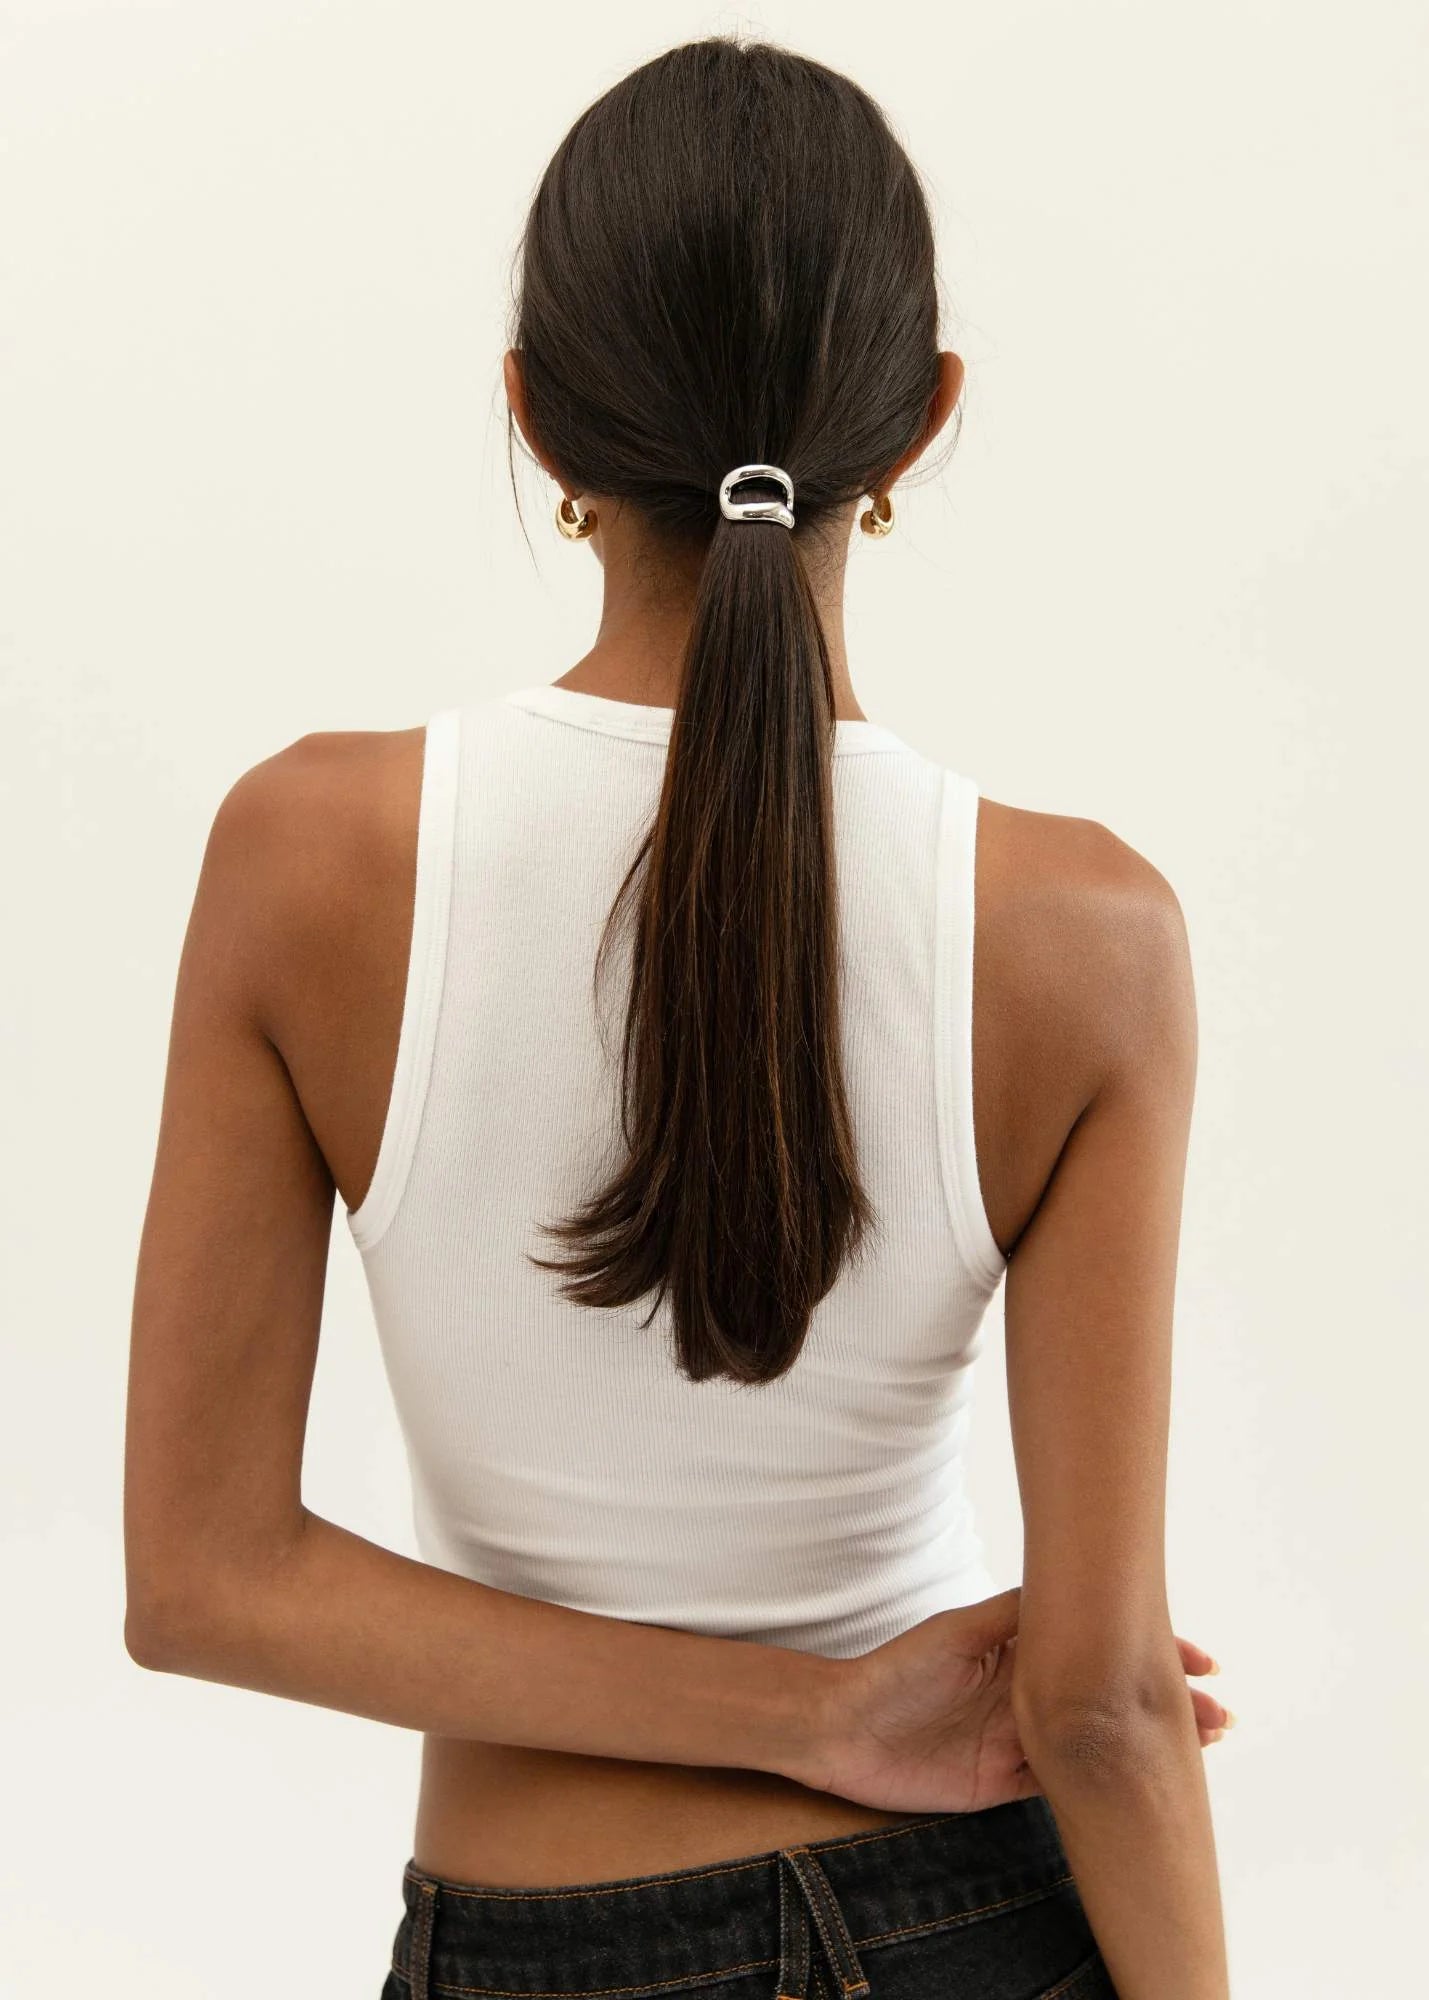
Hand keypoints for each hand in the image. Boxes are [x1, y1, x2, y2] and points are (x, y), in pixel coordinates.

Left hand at [797, 1588, 1229, 1814]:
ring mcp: (1021, 1739)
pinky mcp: (1006, 1784)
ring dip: (1147, 1743)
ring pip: (1099, 1742)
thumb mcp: (959, 1631)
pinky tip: (1142, 1783)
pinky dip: (1106, 1784)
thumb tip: (1074, 1591)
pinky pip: (1067, 1786)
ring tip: (1206, 1742)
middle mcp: (1029, 1692)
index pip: (1099, 1648)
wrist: (842, 1730)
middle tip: (1220, 1712)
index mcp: (1021, 1649)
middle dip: (1166, 1702)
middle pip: (1109, 1696)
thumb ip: (1016, 1617)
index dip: (1151, 1652)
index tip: (1202, 1659)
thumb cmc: (896, 1671)